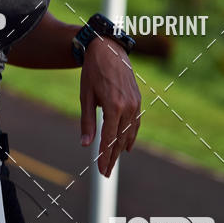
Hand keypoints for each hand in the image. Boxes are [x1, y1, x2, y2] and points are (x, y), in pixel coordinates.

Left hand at [79, 36, 141, 177]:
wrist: (108, 49)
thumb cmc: (93, 71)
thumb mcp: (85, 96)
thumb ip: (87, 122)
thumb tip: (85, 144)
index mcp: (113, 106)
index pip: (109, 139)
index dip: (105, 157)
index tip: (102, 171)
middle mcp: (127, 106)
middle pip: (120, 139)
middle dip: (113, 157)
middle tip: (106, 173)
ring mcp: (135, 103)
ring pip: (129, 133)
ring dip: (121, 148)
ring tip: (113, 161)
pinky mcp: (138, 99)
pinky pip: (135, 123)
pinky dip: (130, 136)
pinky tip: (126, 146)